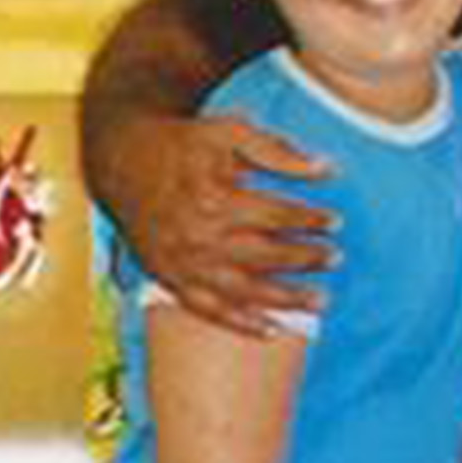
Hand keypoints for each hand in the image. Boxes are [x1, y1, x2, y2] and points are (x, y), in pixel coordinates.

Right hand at [110, 112, 336, 337]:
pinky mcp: (169, 277)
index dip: (309, 220)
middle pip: (264, 255)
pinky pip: (207, 309)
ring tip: (321, 302)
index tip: (336, 222)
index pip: (275, 216)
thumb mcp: (231, 131)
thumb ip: (279, 151)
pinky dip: (240, 323)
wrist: (124, 159)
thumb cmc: (185, 143)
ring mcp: (182, 263)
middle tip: (336, 258)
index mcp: (214, 198)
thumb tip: (328, 170)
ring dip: (284, 299)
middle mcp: (198, 236)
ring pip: (241, 290)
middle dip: (305, 259)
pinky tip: (272, 330)